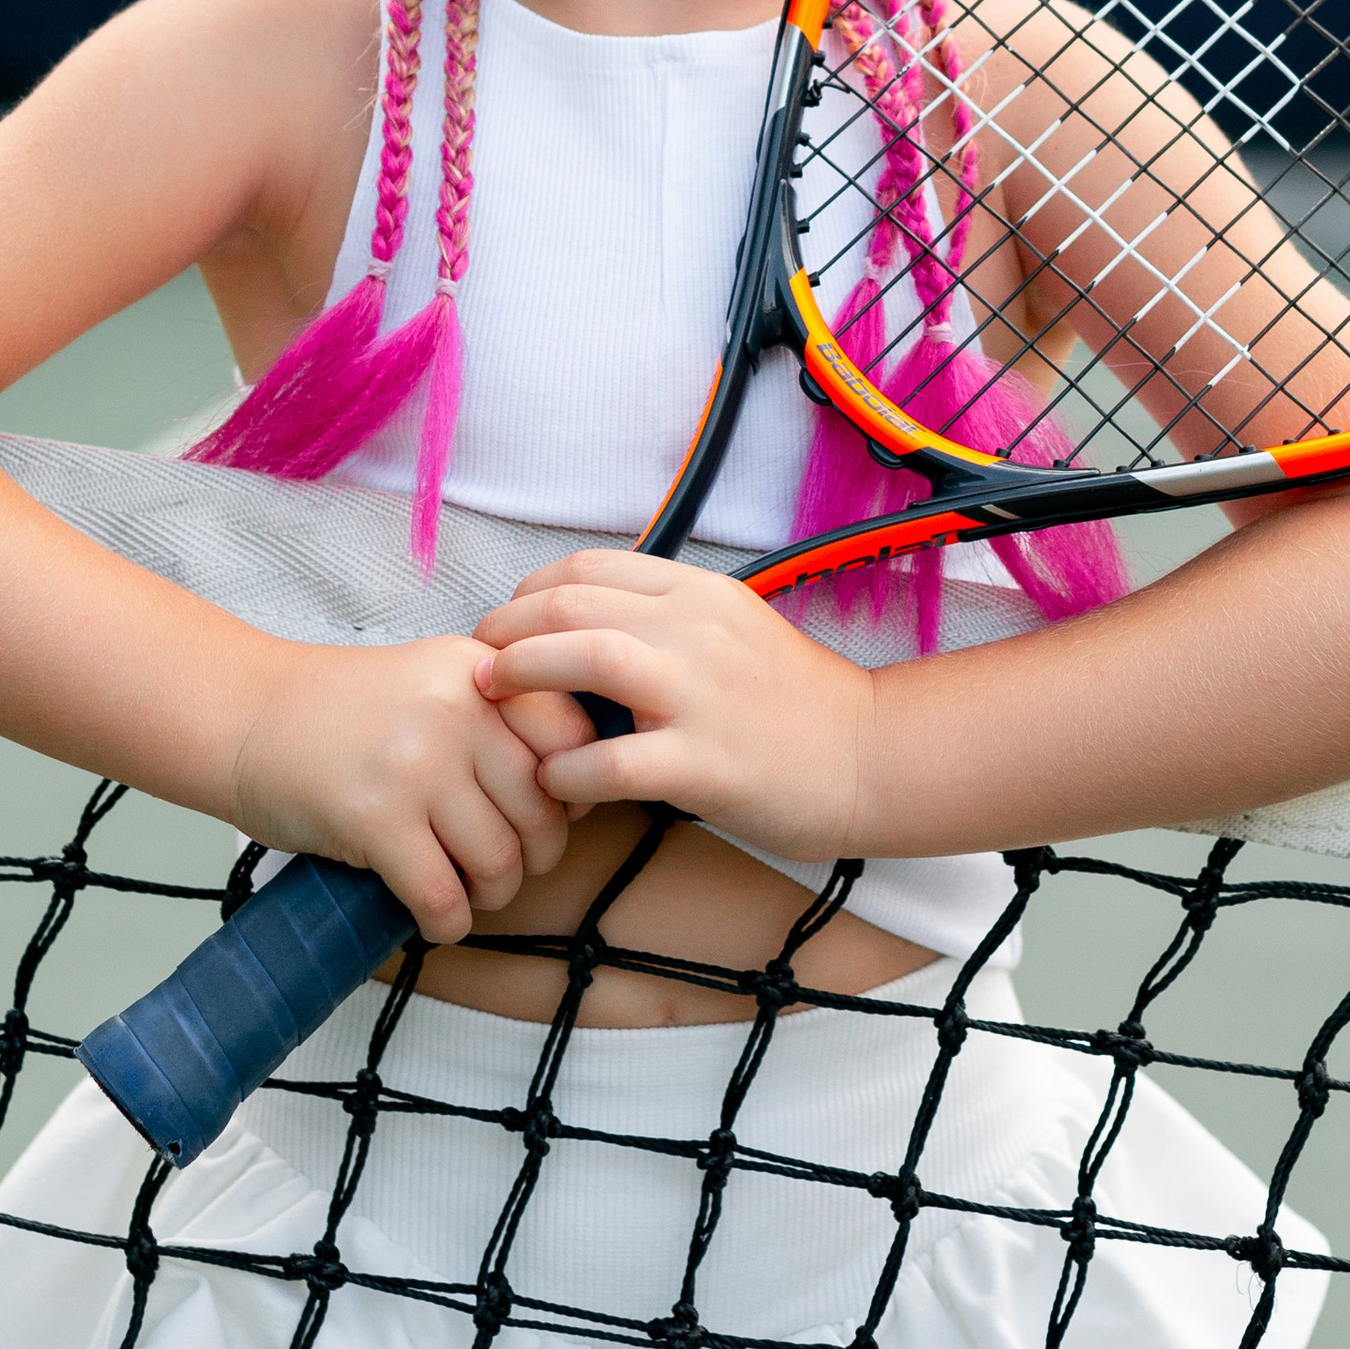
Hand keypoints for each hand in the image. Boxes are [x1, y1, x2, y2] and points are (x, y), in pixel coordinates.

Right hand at [222, 637, 590, 944]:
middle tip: (503, 867)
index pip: (572, 739)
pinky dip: (446, 921)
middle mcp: (456, 709)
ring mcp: (416, 764)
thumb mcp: (435, 682)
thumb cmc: (346, 713)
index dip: (570, 792)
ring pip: (499, 861)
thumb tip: (581, 787)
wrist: (246, 718)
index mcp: (477, 671)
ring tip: (467, 892)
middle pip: (542, 813)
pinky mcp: (375, 820)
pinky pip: (442, 895)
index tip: (545, 814)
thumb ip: (502, 716)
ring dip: (491, 895)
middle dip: (533, 858)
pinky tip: (432, 916)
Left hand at [472, 552, 874, 864]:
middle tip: (478, 661)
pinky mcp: (705, 763)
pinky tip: (551, 780)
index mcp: (699, 592)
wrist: (872, 756)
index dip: (528, 590)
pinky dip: (564, 769)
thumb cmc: (796, 703)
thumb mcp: (733, 629)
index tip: (505, 622)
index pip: (588, 568)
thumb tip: (583, 623)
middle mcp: (696, 629)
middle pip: (569, 602)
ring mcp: (700, 694)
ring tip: (491, 698)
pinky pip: (610, 762)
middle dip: (505, 627)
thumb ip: (667, 618)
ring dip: (520, 675)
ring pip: (584, 658)